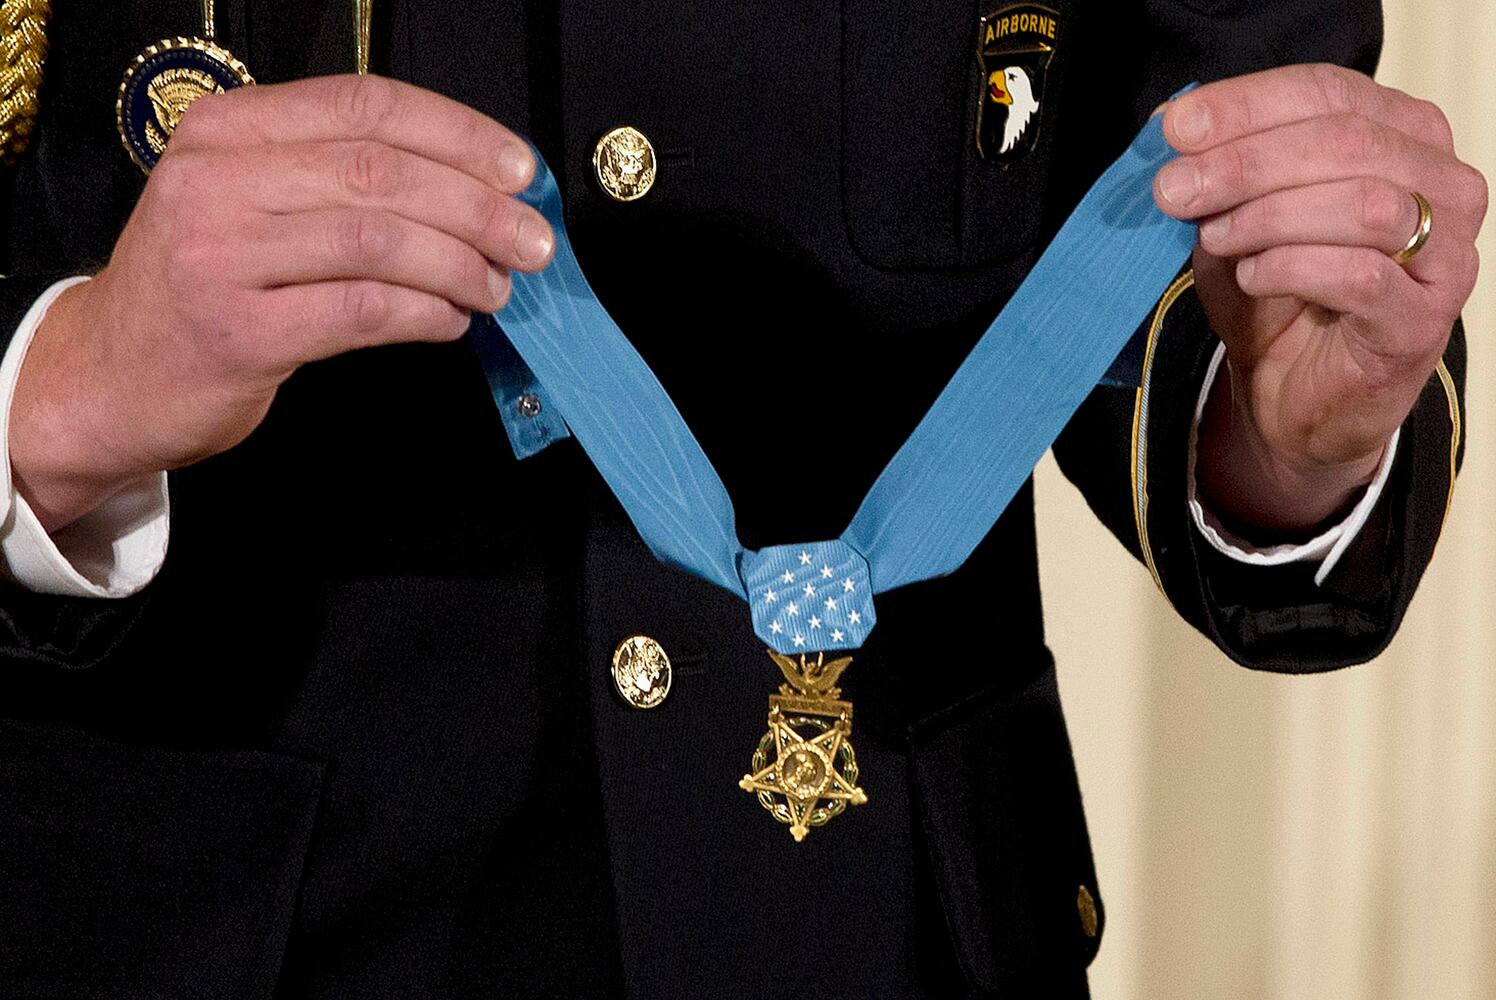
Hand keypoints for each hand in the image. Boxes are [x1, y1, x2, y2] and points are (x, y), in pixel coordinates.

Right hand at [11, 74, 552, 531]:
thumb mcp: (249, 206)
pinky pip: (361, 311)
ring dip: (460, 265)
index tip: (517, 168)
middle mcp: (217, 182)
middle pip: (380, 172)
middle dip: (477, 206)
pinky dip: (424, 314)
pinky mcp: (239, 333)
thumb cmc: (202, 289)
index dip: (457, 133)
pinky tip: (450, 320)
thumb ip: (339, 185)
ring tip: (497, 287)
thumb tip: (476, 192)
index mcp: (228, 132)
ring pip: (378, 241)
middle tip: (532, 241)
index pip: (364, 105)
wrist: (108, 375)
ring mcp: (222, 257)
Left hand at [1153, 64, 1485, 535]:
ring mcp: (1445, 255)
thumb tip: (1176, 125)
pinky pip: (1361, 276)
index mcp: (1402, 136)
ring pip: (1368, 204)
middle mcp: (1441, 185)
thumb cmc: (1275, 297)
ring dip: (1271, 216)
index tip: (1175, 127)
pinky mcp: (1421, 321)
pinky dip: (1292, 268)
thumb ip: (1216, 172)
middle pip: (1349, 142)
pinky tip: (1252, 276)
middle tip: (1175, 189)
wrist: (1290, 396)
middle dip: (1247, 161)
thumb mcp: (1233, 219)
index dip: (1246, 105)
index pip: (1330, 92)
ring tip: (1215, 237)